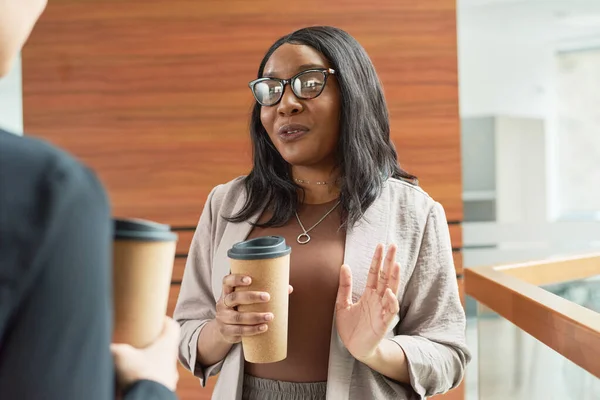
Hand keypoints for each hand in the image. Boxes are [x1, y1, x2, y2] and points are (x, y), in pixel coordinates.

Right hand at [111, 316, 179, 391]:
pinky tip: (136, 379)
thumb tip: (101, 343)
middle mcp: (171, 360)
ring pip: (163, 363)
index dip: (164, 320)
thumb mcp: (120, 355)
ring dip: (151, 361)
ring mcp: (169, 376)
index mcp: (167, 345)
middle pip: (167, 345)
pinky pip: (157, 379)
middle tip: (140, 340)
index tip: (155, 319)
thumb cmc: (139, 374)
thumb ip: (111, 347)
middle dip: (153, 343)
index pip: (173, 326)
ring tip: (136, 361)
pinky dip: (148, 377)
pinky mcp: (163, 389)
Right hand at [216, 273, 293, 343]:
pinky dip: (252, 329)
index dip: (236, 279)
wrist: (224, 330)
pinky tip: (264, 327)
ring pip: (238, 317)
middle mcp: (222, 303)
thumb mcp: (246, 301)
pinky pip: (239, 331)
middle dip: (251, 297)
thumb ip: (264, 292)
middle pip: (234, 297)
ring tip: (270, 316)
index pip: (227, 281)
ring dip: (255, 316)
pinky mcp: (226, 331)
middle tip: (268, 297)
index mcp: (227, 292)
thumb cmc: (240, 309)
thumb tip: (288, 288)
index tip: (250, 279)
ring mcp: (222, 318)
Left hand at [335, 244, 400, 361]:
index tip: (380, 245)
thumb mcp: (342, 304)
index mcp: (369, 294)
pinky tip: (390, 293)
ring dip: (394, 278)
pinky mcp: (383, 323)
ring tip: (396, 265)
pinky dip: (391, 302)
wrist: (353, 348)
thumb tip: (344, 266)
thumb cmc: (350, 327)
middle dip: (389, 262)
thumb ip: (345, 286)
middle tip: (393, 245)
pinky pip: (390, 311)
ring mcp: (382, 310)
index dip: (377, 259)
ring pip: (391, 291)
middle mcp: (378, 299)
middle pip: (386, 277)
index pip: (375, 273)